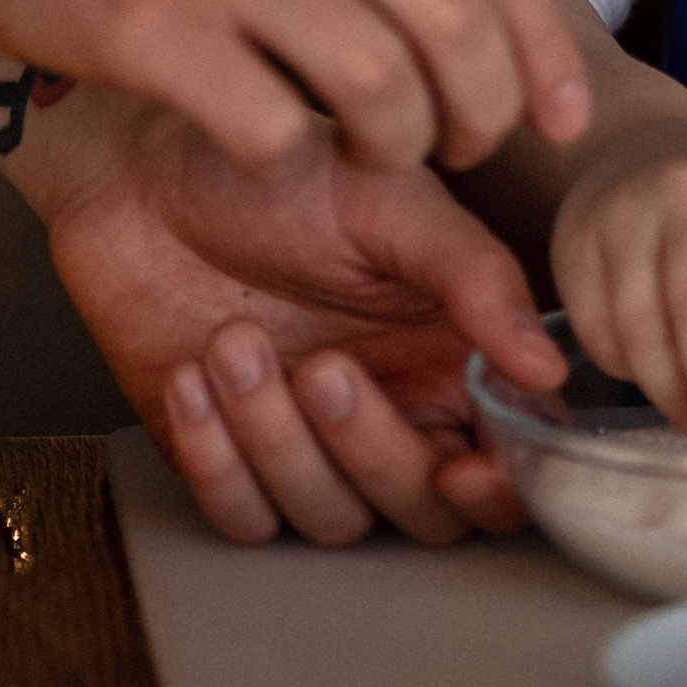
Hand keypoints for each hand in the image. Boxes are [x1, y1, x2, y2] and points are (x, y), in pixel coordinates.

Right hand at [0, 0, 587, 179]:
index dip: (540, 42)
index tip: (562, 116)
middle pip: (454, 22)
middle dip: (481, 111)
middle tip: (459, 148)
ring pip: (380, 86)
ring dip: (392, 148)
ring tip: (363, 151)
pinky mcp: (152, 25)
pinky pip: (274, 130)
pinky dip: (290, 161)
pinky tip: (266, 146)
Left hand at [21, 85, 564, 546]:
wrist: (138, 169)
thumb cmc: (273, 170)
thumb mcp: (389, 201)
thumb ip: (474, 278)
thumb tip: (547, 370)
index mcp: (449, 352)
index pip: (505, 458)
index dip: (500, 488)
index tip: (465, 471)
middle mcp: (392, 409)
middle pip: (420, 507)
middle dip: (370, 450)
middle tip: (322, 367)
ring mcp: (308, 443)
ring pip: (330, 517)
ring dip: (278, 442)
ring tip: (233, 341)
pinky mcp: (228, 460)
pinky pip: (241, 516)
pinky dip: (217, 462)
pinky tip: (191, 378)